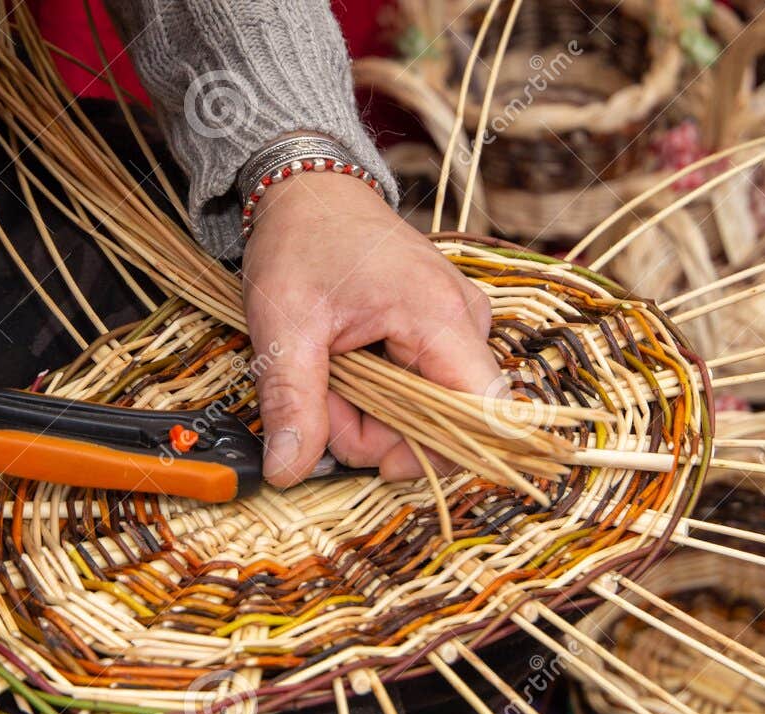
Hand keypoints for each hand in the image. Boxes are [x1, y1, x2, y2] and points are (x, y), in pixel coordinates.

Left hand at [242, 171, 499, 485]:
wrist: (309, 191)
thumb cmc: (301, 243)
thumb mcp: (284, 327)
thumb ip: (293, 403)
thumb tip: (289, 472)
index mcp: (441, 317)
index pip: (480, 414)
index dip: (435, 452)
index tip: (379, 462)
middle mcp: (466, 321)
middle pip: (446, 421)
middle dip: (378, 430)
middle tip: (323, 396)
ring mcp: (458, 325)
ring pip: (429, 410)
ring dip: (371, 413)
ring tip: (328, 373)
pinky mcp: (443, 330)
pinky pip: (422, 388)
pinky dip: (379, 393)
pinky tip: (348, 367)